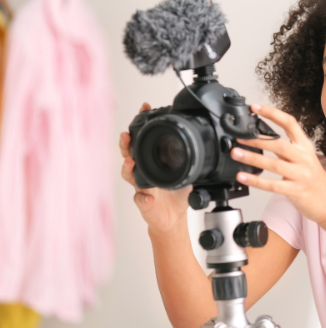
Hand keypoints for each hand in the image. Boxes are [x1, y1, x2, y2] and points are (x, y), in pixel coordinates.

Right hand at [120, 102, 192, 233]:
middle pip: (129, 154)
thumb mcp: (186, 172)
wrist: (173, 217)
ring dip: (128, 168)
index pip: (143, 140)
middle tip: (126, 135)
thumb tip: (198, 142)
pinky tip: (146, 197)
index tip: (144, 109)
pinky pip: (140, 199)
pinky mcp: (143, 203)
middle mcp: (143, 172)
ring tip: (130, 162)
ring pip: (129, 175)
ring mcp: (141, 187)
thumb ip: (185, 158)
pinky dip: (143, 198)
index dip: (141, 125)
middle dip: (126, 144)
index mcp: (152, 162)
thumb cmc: (177, 193)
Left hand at [230, 103, 325, 225]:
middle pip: (279, 143)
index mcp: (304, 146)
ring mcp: (300, 174)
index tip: (255, 107)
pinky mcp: (296, 190)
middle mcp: (303, 157)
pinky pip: (273, 185)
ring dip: (253, 158)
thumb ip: (285, 149)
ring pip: (274, 163)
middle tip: (239, 137)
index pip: (289, 123)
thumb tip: (260, 139)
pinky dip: (256, 181)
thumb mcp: (304, 158)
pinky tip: (243, 177)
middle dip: (256, 139)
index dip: (272, 113)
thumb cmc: (313, 180)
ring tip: (236, 154)